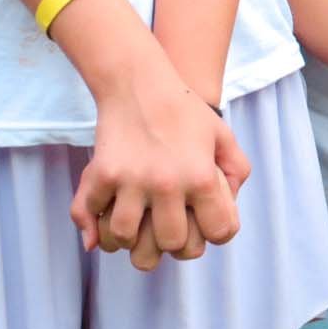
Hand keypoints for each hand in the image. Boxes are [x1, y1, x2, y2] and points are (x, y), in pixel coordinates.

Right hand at [74, 56, 244, 270]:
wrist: (141, 84)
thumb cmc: (187, 114)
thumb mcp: (224, 138)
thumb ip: (236, 176)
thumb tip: (220, 222)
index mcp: (202, 176)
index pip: (218, 233)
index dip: (217, 233)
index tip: (207, 225)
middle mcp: (166, 183)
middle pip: (169, 243)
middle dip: (174, 243)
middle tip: (171, 230)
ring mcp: (130, 180)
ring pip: (125, 238)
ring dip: (132, 241)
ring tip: (139, 231)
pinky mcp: (101, 175)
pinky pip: (91, 218)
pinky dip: (96, 229)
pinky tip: (109, 223)